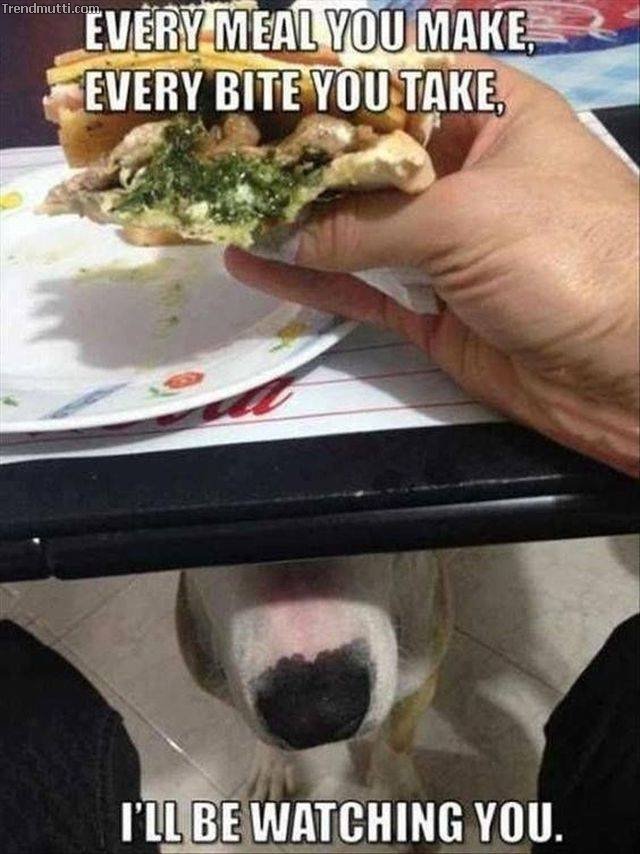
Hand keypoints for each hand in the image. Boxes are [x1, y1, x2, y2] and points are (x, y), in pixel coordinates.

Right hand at [225, 56, 638, 476]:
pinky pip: (359, 288)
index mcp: (491, 116)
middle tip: (223, 157)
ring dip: (292, 224)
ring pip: (355, 229)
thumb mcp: (466, 217)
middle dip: (298, 162)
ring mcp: (443, 246)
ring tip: (225, 208)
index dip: (328, 89)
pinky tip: (253, 266)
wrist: (627, 375)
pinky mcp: (429, 309)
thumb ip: (367, 224)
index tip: (256, 92)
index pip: (395, 86)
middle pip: (366, 162)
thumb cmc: (566, 257)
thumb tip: (280, 234)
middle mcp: (463, 174)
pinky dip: (308, 281)